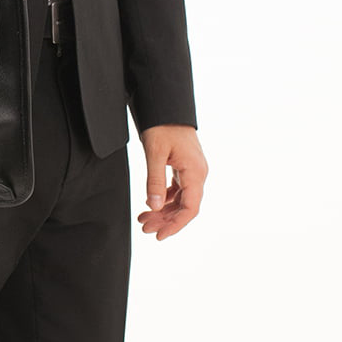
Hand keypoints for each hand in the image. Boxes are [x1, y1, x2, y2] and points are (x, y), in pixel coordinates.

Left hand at [136, 124, 206, 239]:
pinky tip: (150, 204)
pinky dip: (164, 199)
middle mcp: (197, 173)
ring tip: (143, 219)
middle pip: (184, 206)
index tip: (159, 235)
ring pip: (180, 199)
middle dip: (165, 220)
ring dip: (163, 211)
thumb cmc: (162, 126)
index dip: (175, 225)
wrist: (166, 106)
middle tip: (144, 228)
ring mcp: (192, 170)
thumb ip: (154, 181)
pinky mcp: (184, 167)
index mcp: (195, 172)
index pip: (190, 208)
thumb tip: (153, 207)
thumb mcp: (154, 153)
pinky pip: (177, 189)